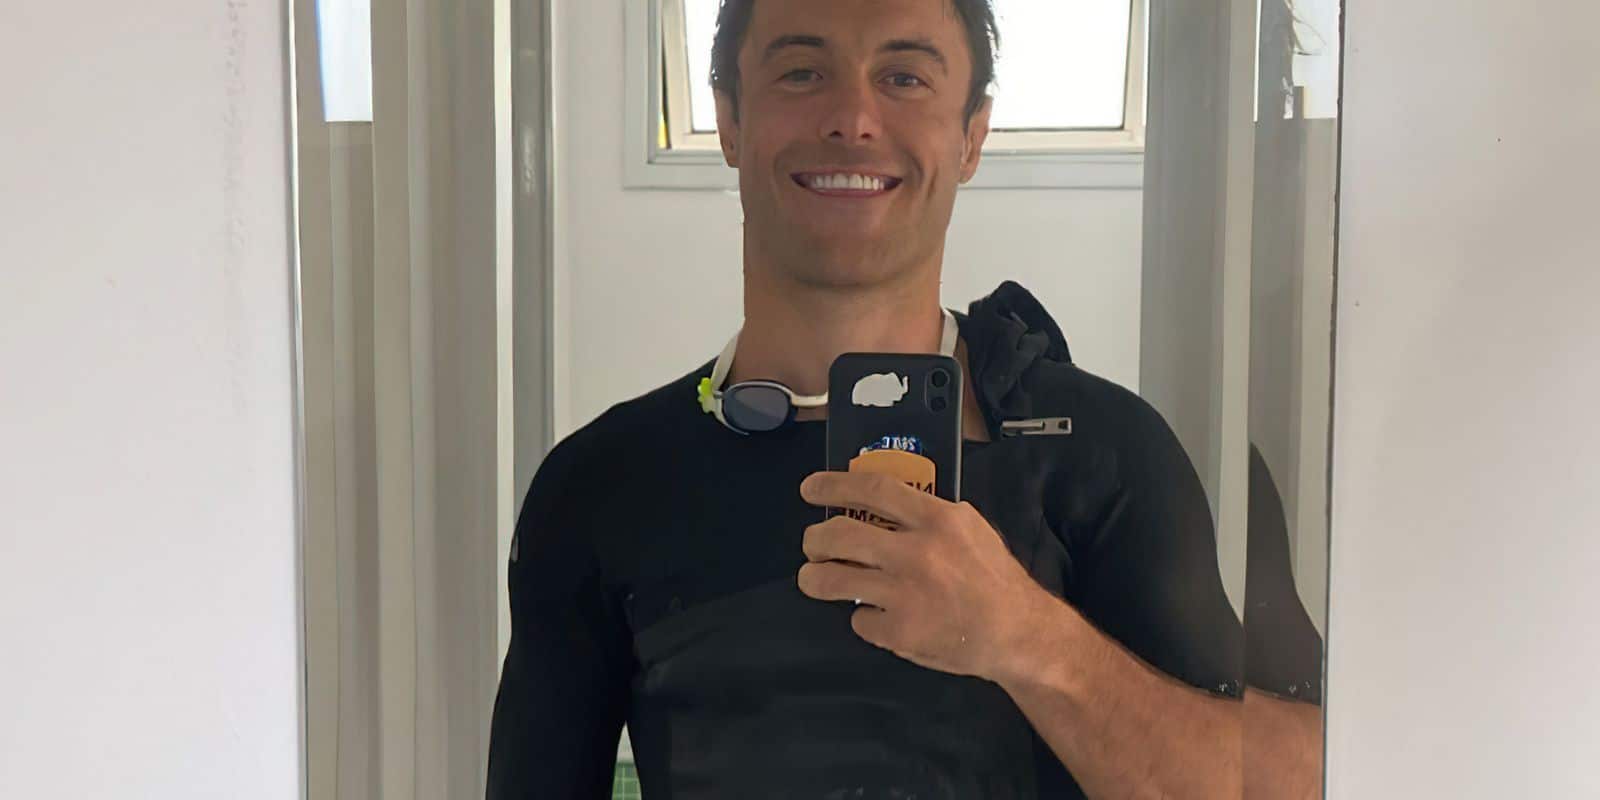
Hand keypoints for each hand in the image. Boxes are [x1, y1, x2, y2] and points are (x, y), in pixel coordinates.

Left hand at [797, 470, 1050, 680]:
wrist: (1017, 632)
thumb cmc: (994, 579)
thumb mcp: (970, 529)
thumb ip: (929, 515)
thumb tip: (883, 503)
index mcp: (937, 520)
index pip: (872, 490)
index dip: (833, 485)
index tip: (810, 489)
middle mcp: (915, 553)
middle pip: (838, 535)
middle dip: (814, 539)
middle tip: (813, 543)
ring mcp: (904, 593)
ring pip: (831, 580)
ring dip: (814, 578)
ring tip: (815, 578)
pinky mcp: (898, 631)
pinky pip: (859, 619)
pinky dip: (863, 618)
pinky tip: (876, 616)